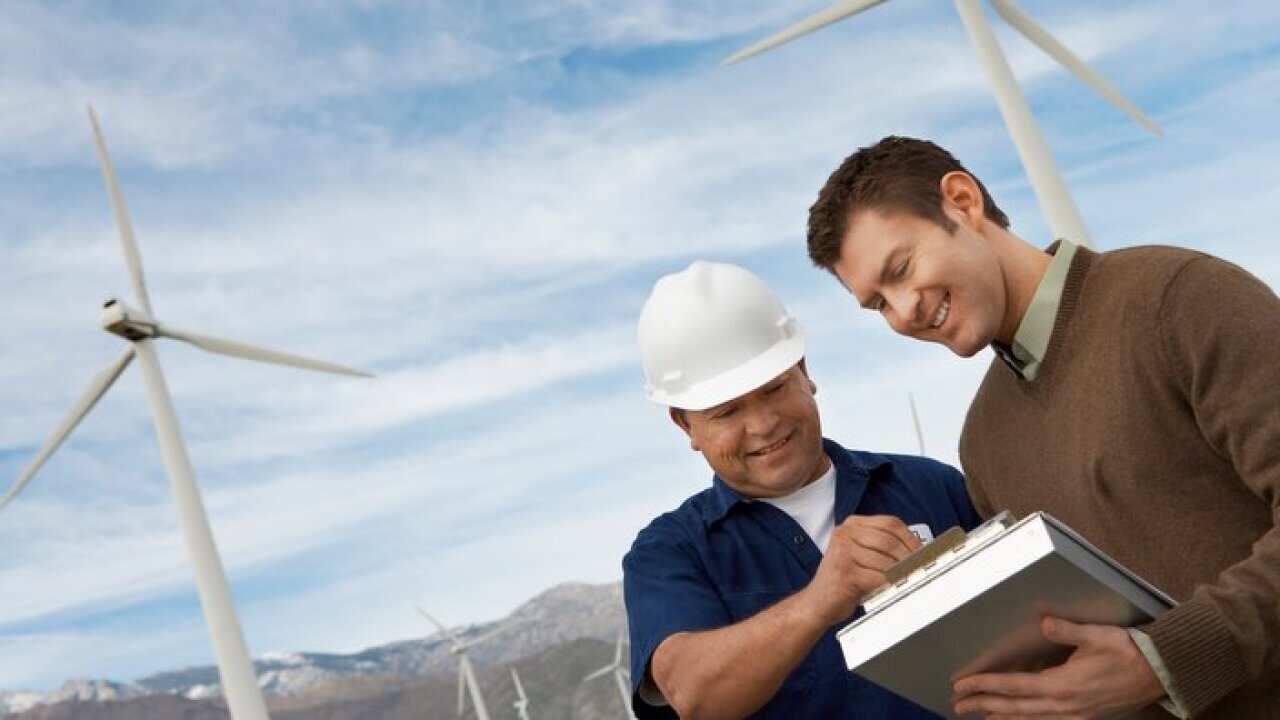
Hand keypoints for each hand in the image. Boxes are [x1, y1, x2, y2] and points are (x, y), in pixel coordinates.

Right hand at [804, 515, 921, 625]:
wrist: (819, 602)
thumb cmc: (845, 579)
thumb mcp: (861, 554)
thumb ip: (883, 548)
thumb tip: (918, 551)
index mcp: (851, 525)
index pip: (890, 523)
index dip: (911, 538)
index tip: (922, 552)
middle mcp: (844, 534)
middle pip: (890, 541)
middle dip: (909, 558)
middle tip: (920, 569)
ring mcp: (842, 552)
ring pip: (886, 561)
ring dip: (900, 574)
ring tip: (906, 581)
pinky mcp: (845, 572)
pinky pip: (878, 578)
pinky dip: (889, 585)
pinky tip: (891, 589)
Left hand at [951, 617, 1165, 718]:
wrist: (1158, 674)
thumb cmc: (1127, 652)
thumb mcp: (1096, 635)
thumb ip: (1067, 631)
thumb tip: (1043, 622)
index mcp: (1062, 685)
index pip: (1014, 686)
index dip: (985, 685)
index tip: (962, 685)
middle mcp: (1064, 705)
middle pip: (1014, 707)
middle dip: (984, 705)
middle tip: (957, 704)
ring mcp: (1074, 715)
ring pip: (1029, 719)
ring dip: (1001, 717)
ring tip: (979, 716)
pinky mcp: (1083, 717)